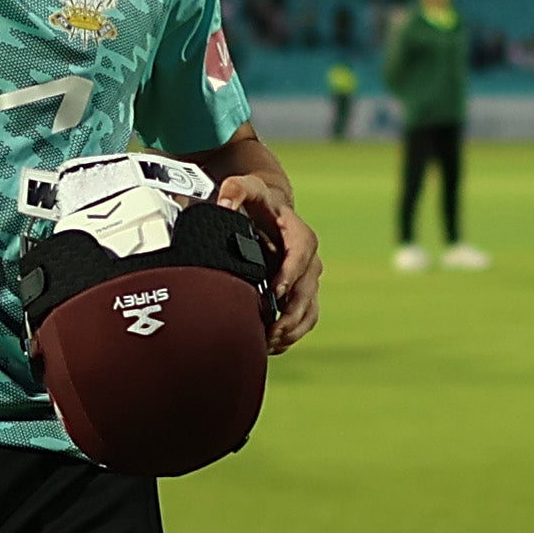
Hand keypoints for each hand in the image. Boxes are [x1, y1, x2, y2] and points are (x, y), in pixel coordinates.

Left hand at [216, 173, 322, 351]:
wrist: (269, 210)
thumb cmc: (257, 201)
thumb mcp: (246, 187)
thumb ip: (234, 190)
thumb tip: (224, 205)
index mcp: (299, 234)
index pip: (301, 254)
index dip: (290, 274)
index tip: (275, 292)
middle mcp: (309, 258)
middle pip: (307, 290)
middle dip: (290, 314)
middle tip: (270, 332)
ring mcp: (307, 278)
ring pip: (309, 310)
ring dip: (292, 330)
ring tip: (268, 344)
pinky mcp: (301, 293)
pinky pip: (304, 318)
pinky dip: (291, 334)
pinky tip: (271, 345)